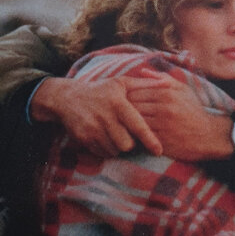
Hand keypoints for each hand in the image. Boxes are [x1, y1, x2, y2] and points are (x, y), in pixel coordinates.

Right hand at [29, 75, 166, 157]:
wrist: (68, 97)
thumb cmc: (102, 90)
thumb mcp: (121, 82)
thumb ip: (144, 84)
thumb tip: (166, 82)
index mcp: (118, 103)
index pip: (137, 126)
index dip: (150, 140)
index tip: (159, 151)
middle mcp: (105, 117)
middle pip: (127, 144)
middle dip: (131, 143)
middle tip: (128, 134)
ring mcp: (93, 129)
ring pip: (114, 150)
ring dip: (118, 147)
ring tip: (116, 134)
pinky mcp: (84, 138)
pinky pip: (102, 152)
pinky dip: (106, 149)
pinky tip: (105, 137)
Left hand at [127, 74, 234, 160]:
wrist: (207, 134)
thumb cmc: (192, 109)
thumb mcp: (182, 89)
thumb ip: (162, 78)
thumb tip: (142, 71)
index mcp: (167, 92)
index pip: (136, 90)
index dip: (125, 95)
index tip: (120, 98)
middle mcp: (164, 107)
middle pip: (133, 105)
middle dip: (122, 107)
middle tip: (115, 110)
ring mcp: (162, 125)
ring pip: (134, 120)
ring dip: (125, 121)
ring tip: (119, 121)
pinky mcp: (161, 141)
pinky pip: (141, 135)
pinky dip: (133, 133)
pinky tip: (129, 132)